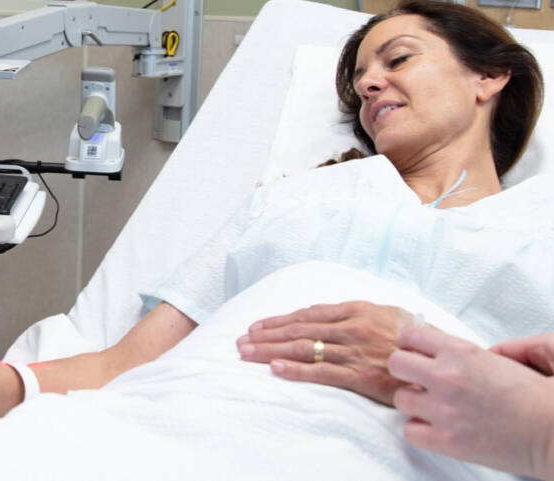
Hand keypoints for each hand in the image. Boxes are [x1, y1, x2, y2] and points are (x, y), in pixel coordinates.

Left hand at [237, 300, 411, 404]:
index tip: (257, 326)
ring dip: (271, 351)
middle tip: (241, 341)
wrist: (444, 362)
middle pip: (299, 330)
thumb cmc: (415, 339)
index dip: (278, 320)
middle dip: (266, 336)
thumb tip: (324, 313)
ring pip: (303, 349)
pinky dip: (296, 370)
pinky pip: (322, 372)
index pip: (307, 314)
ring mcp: (355, 352)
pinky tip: (274, 370)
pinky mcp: (361, 376)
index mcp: (357, 310)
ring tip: (247, 353)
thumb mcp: (387, 314)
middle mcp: (352, 328)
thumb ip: (355, 313)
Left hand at [389, 325, 553, 478]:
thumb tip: (455, 352)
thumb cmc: (539, 398)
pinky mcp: (446, 441)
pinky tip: (436, 427)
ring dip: (414, 401)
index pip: (412, 336)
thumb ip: (473, 350)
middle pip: (396, 364)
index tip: (414, 350)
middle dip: (406, 370)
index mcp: (461, 352)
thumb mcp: (510, 358)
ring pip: (400, 399)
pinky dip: (420, 430)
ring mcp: (443, 410)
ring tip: (433, 405)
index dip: (411, 344)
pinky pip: (409, 431)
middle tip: (419, 378)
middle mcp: (446, 377)